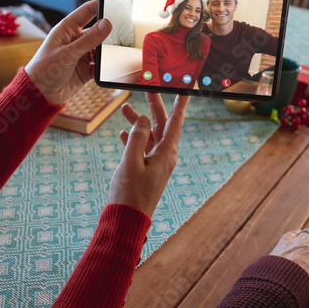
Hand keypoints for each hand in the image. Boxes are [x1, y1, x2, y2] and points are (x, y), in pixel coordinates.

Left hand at [24, 1, 111, 105]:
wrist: (40, 95)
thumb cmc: (45, 69)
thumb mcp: (68, 53)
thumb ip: (89, 40)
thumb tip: (107, 24)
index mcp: (67, 29)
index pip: (87, 12)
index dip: (100, 5)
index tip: (116, 3)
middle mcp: (75, 40)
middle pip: (97, 30)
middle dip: (110, 30)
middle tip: (126, 30)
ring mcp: (81, 54)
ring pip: (101, 48)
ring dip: (109, 50)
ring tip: (121, 50)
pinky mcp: (86, 69)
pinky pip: (101, 65)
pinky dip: (107, 66)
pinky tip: (112, 67)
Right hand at [108, 93, 189, 218]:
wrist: (127, 220)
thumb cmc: (130, 193)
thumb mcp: (130, 161)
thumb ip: (137, 137)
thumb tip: (144, 119)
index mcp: (166, 153)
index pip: (176, 121)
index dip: (179, 103)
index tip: (185, 88)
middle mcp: (164, 156)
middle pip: (161, 124)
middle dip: (154, 105)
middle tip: (148, 87)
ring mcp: (155, 163)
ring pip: (149, 135)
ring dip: (138, 122)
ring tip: (123, 108)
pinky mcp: (145, 171)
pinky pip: (142, 148)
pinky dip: (133, 138)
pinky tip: (122, 133)